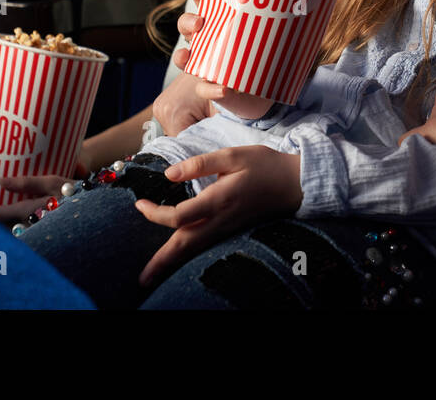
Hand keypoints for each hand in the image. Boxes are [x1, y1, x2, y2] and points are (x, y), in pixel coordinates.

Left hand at [0, 142, 90, 222]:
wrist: (101, 209)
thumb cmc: (78, 193)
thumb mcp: (55, 182)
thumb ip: (27, 182)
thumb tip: (0, 181)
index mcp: (30, 211)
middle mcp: (30, 224)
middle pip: (1, 223)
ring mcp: (38, 230)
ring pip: (11, 226)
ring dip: (1, 218)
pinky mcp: (46, 231)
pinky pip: (24, 227)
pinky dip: (15, 221)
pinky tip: (17, 212)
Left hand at [135, 146, 302, 285]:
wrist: (296, 183)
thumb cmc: (264, 165)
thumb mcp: (233, 155)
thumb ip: (200, 163)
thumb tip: (169, 175)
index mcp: (218, 200)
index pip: (179, 216)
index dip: (155, 213)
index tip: (140, 204)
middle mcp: (221, 220)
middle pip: (185, 246)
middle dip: (161, 263)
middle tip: (141, 279)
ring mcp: (228, 229)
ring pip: (195, 251)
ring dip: (173, 264)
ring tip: (153, 276)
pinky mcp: (233, 230)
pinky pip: (205, 247)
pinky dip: (188, 255)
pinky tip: (179, 258)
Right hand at [171, 0, 276, 120]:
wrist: (272, 91)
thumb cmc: (272, 57)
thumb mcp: (279, 36)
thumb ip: (287, 20)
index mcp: (224, 25)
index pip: (206, 5)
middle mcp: (210, 43)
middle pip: (187, 27)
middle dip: (187, 21)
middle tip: (200, 21)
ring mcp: (208, 66)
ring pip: (184, 57)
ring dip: (182, 54)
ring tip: (190, 53)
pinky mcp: (213, 89)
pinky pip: (204, 89)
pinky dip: (210, 89)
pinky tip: (222, 88)